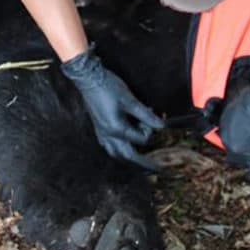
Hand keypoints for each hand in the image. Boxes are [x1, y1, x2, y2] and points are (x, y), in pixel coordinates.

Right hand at [61, 47, 163, 170]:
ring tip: (143, 163)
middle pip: (127, 157)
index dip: (151, 131)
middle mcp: (108, 136)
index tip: (155, 119)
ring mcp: (102, 134)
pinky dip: (120, 152)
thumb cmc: (109, 87)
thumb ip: (146, 115)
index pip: (140, 139)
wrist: (88, 79)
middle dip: (143, 164)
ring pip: (117, 155)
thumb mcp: (130, 100)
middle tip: (158, 170)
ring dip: (131, 160)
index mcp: (116, 129)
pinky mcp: (99, 130)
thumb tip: (161, 126)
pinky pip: (110, 148)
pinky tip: (125, 149)